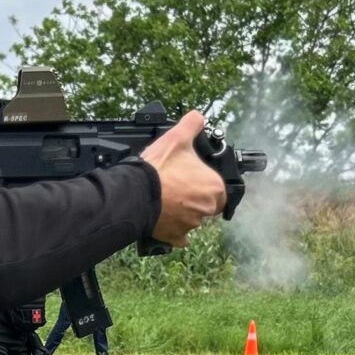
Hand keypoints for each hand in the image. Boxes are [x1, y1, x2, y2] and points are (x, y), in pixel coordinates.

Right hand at [142, 112, 224, 247]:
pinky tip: (167, 219)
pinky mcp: (174, 237)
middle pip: (206, 205)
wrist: (135, 193)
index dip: (207, 182)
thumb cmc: (158, 169)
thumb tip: (198, 117)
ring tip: (167, 198)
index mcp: (214, 188)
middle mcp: (206, 210)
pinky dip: (175, 232)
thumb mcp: (177, 138)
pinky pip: (179, 238)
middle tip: (179, 186)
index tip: (194, 177)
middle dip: (195, 197)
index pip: (220, 189)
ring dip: (184, 211)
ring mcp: (190, 225)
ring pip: (192, 219)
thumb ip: (192, 125)